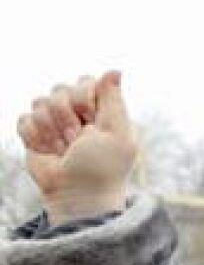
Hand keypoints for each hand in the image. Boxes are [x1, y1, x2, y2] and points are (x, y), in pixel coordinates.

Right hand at [16, 72, 136, 225]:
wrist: (76, 194)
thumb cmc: (103, 167)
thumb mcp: (117, 132)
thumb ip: (114, 99)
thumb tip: (115, 69)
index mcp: (102, 109)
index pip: (85, 82)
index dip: (84, 99)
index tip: (92, 122)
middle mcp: (77, 113)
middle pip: (60, 89)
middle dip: (66, 116)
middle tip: (78, 140)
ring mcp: (54, 122)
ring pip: (40, 102)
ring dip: (51, 129)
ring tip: (64, 149)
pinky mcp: (34, 133)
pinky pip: (24, 119)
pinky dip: (35, 137)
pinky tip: (49, 152)